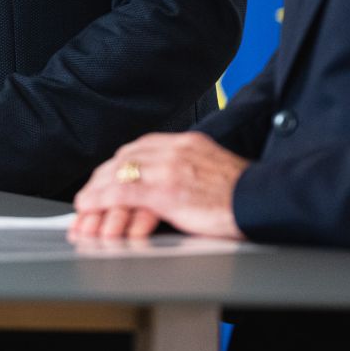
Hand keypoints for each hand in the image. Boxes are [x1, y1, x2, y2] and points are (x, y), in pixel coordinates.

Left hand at [69, 132, 247, 240]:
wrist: (266, 200)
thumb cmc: (245, 194)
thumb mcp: (213, 169)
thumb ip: (189, 169)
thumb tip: (171, 185)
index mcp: (186, 142)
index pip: (139, 149)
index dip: (117, 166)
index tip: (104, 178)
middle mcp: (175, 149)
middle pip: (125, 158)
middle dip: (101, 179)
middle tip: (87, 197)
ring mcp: (170, 168)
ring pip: (119, 173)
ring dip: (96, 192)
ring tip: (83, 208)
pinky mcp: (168, 190)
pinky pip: (125, 192)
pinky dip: (102, 199)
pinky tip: (90, 208)